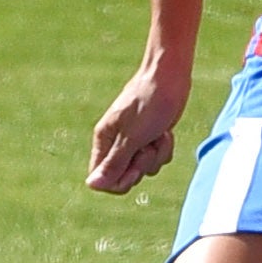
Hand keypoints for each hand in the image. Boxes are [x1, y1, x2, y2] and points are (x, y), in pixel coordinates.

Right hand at [87, 61, 190, 193]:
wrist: (169, 76)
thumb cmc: (149, 102)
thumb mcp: (131, 137)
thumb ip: (114, 163)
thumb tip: (92, 185)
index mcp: (104, 140)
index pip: (102, 178)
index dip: (120, 181)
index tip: (135, 170)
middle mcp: (116, 143)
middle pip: (125, 176)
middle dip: (142, 166)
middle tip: (148, 146)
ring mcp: (134, 140)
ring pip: (145, 168)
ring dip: (157, 155)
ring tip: (158, 134)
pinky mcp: (151, 137)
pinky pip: (158, 158)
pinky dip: (165, 148)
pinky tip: (166, 132)